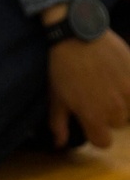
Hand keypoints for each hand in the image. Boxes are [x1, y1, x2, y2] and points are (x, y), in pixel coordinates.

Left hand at [47, 29, 129, 147]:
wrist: (77, 34)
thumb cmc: (63, 68)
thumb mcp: (56, 98)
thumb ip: (59, 125)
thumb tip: (59, 144)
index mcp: (93, 117)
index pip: (104, 142)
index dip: (97, 134)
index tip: (92, 123)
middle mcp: (114, 107)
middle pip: (117, 123)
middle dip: (109, 114)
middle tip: (98, 96)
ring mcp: (128, 90)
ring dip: (122, 100)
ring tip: (109, 84)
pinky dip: (128, 85)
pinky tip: (119, 75)